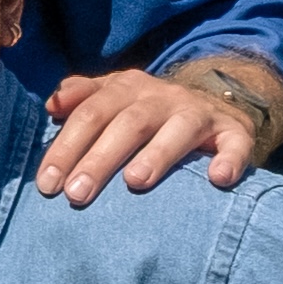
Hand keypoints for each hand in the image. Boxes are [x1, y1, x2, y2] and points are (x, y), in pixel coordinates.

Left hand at [34, 66, 272, 204]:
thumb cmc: (146, 113)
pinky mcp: (234, 131)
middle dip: (100, 159)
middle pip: (128, 124)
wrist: (211, 105)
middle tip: (77, 195)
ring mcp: (200, 113)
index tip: (47, 184)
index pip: (91, 114)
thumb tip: (52, 103)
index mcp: (127, 88)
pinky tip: (217, 179)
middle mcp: (163, 96)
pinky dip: (229, 159)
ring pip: (179, 129)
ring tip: (135, 181)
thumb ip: (81, 98)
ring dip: (158, 154)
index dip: (66, 147)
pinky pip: (235, 143)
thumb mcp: (112, 98)